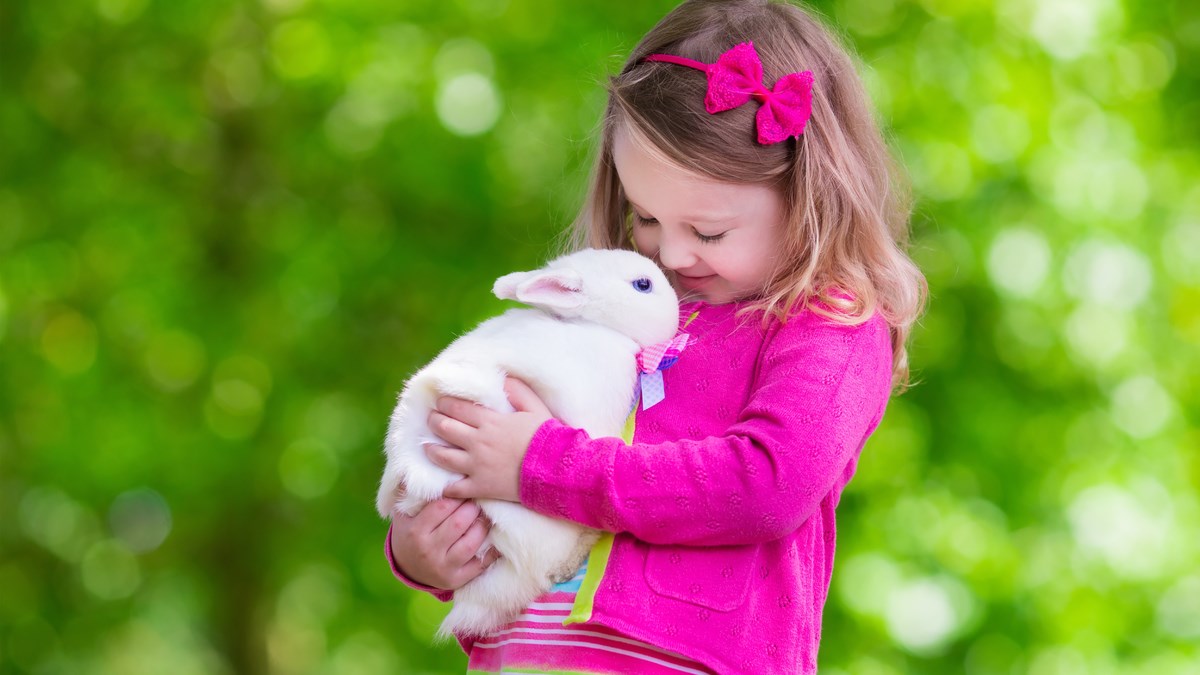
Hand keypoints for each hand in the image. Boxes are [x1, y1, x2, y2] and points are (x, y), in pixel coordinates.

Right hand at [389, 498, 500, 589]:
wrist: (408, 568)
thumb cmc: (410, 532)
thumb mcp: (403, 513)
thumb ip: (409, 491)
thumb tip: (415, 465)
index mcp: (415, 531)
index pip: (442, 507)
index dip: (458, 494)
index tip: (465, 487)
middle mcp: (428, 550)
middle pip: (459, 523)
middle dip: (473, 508)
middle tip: (480, 499)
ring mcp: (443, 567)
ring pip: (471, 543)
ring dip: (483, 526)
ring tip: (485, 515)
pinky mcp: (456, 580)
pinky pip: (479, 565)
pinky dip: (490, 551)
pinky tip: (494, 539)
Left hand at [425, 377, 551, 502]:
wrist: (555, 470)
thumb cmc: (547, 438)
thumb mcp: (535, 407)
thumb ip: (518, 391)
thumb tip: (502, 379)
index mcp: (490, 421)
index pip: (458, 408)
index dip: (445, 403)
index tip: (439, 402)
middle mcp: (478, 442)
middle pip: (446, 428)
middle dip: (434, 421)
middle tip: (430, 419)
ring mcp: (477, 466)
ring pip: (443, 457)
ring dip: (431, 450)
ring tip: (426, 447)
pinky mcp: (480, 487)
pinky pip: (456, 488)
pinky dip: (446, 487)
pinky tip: (442, 484)